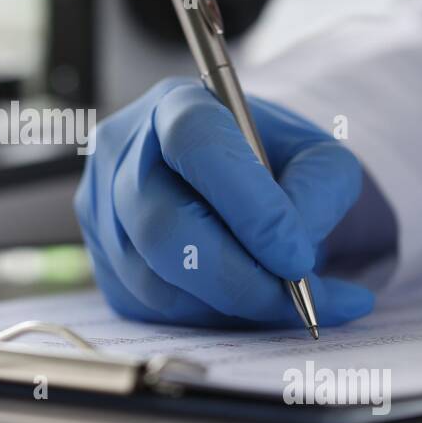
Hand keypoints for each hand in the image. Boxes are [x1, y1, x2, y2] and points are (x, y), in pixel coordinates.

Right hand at [74, 78, 374, 327]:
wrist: (236, 188)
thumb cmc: (273, 165)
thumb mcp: (314, 154)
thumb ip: (319, 186)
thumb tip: (294, 246)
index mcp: (176, 105)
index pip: (196, 144)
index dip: (247, 205)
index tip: (297, 257)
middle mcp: (124, 153)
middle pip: (163, 226)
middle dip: (239, 277)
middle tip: (299, 300)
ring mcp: (102, 209)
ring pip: (154, 278)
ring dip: (229, 304)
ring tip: (286, 303)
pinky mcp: (103, 260)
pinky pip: (150, 307)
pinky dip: (208, 317)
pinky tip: (247, 304)